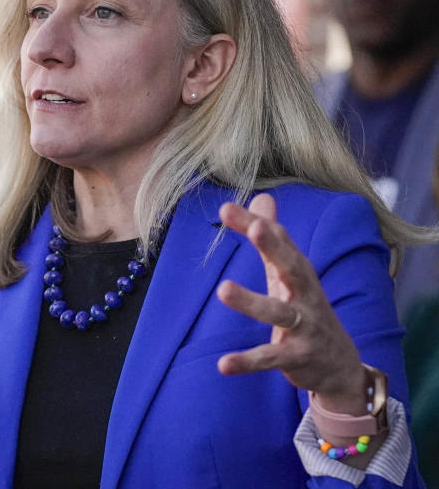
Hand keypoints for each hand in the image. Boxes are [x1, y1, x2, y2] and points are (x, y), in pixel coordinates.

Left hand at [216, 194, 367, 414]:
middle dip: (274, 247)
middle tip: (253, 227)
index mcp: (298, 272)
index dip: (253, 224)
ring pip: (278, 313)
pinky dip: (247, 362)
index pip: (277, 242)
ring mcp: (303, 327)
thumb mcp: (289, 272)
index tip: (225, 208)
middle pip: (291, 267)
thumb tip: (261, 196)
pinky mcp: (296, 357)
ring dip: (251, 301)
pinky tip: (223, 364)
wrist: (340, 365)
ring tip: (222, 289)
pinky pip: (270, 358)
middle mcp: (304, 295)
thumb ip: (272, 238)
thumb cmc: (306, 308)